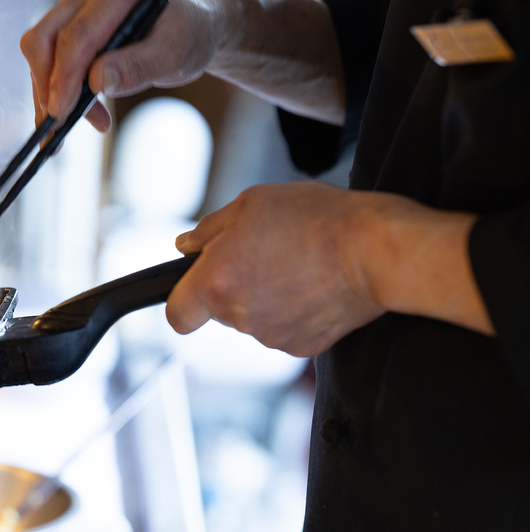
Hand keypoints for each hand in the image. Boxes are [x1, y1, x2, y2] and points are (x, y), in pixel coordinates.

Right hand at [20, 0, 225, 131]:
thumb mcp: (175, 54)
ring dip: (50, 95)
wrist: (191, 23)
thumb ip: (138, 66)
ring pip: (40, 53)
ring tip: (72, 130)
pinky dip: (55, 92)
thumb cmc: (187, 34)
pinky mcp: (68, 26)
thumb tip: (97, 82)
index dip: (63, 78)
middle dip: (47, 88)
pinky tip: (73, 116)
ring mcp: (74, 8)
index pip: (75, 36)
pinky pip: (48, 61)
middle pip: (43, 40)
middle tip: (58, 128)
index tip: (60, 113)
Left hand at [167, 182, 385, 356]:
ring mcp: (271, 336)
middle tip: (266, 253)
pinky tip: (314, 285)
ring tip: (297, 264)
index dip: (183, 301)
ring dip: (265, 297)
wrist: (375, 251)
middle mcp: (238, 317)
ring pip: (253, 319)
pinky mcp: (303, 348)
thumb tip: (185, 246)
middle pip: (219, 310)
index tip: (195, 289)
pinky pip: (284, 329)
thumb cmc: (315, 219)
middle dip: (233, 285)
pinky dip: (293, 312)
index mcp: (215, 282)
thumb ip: (209, 230)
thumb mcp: (251, 204)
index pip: (177, 315)